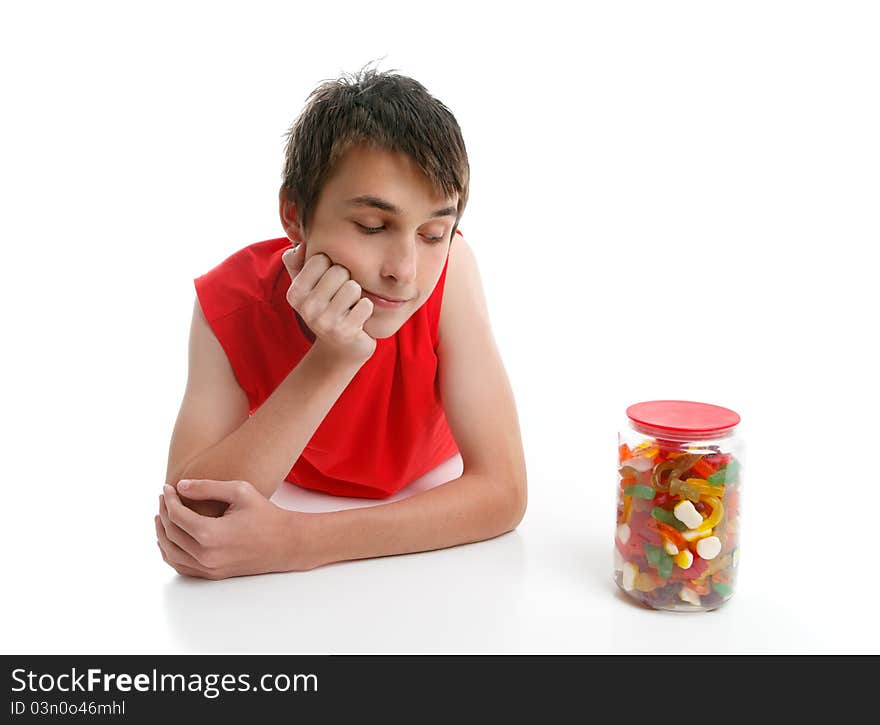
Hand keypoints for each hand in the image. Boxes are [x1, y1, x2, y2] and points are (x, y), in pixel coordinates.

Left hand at [154, 479, 318, 578]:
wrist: (286, 543)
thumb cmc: (266, 514)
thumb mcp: (240, 491)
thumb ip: (207, 487)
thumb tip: (180, 486)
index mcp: (211, 534)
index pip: (177, 516)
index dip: (169, 499)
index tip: (167, 488)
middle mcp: (206, 555)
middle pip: (170, 534)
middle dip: (164, 512)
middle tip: (164, 498)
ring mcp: (209, 568)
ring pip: (171, 553)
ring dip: (162, 534)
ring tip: (162, 516)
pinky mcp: (213, 575)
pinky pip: (181, 567)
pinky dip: (170, 553)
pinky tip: (169, 540)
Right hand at [282, 243, 376, 365]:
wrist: (341, 349)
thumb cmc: (327, 310)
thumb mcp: (309, 288)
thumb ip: (299, 264)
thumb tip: (298, 246)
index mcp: (295, 294)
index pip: (320, 259)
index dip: (331, 267)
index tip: (329, 284)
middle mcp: (306, 308)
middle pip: (339, 271)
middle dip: (346, 280)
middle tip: (341, 299)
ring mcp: (325, 322)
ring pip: (353, 286)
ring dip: (357, 296)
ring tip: (349, 307)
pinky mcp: (346, 332)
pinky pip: (366, 304)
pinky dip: (366, 310)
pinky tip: (358, 319)